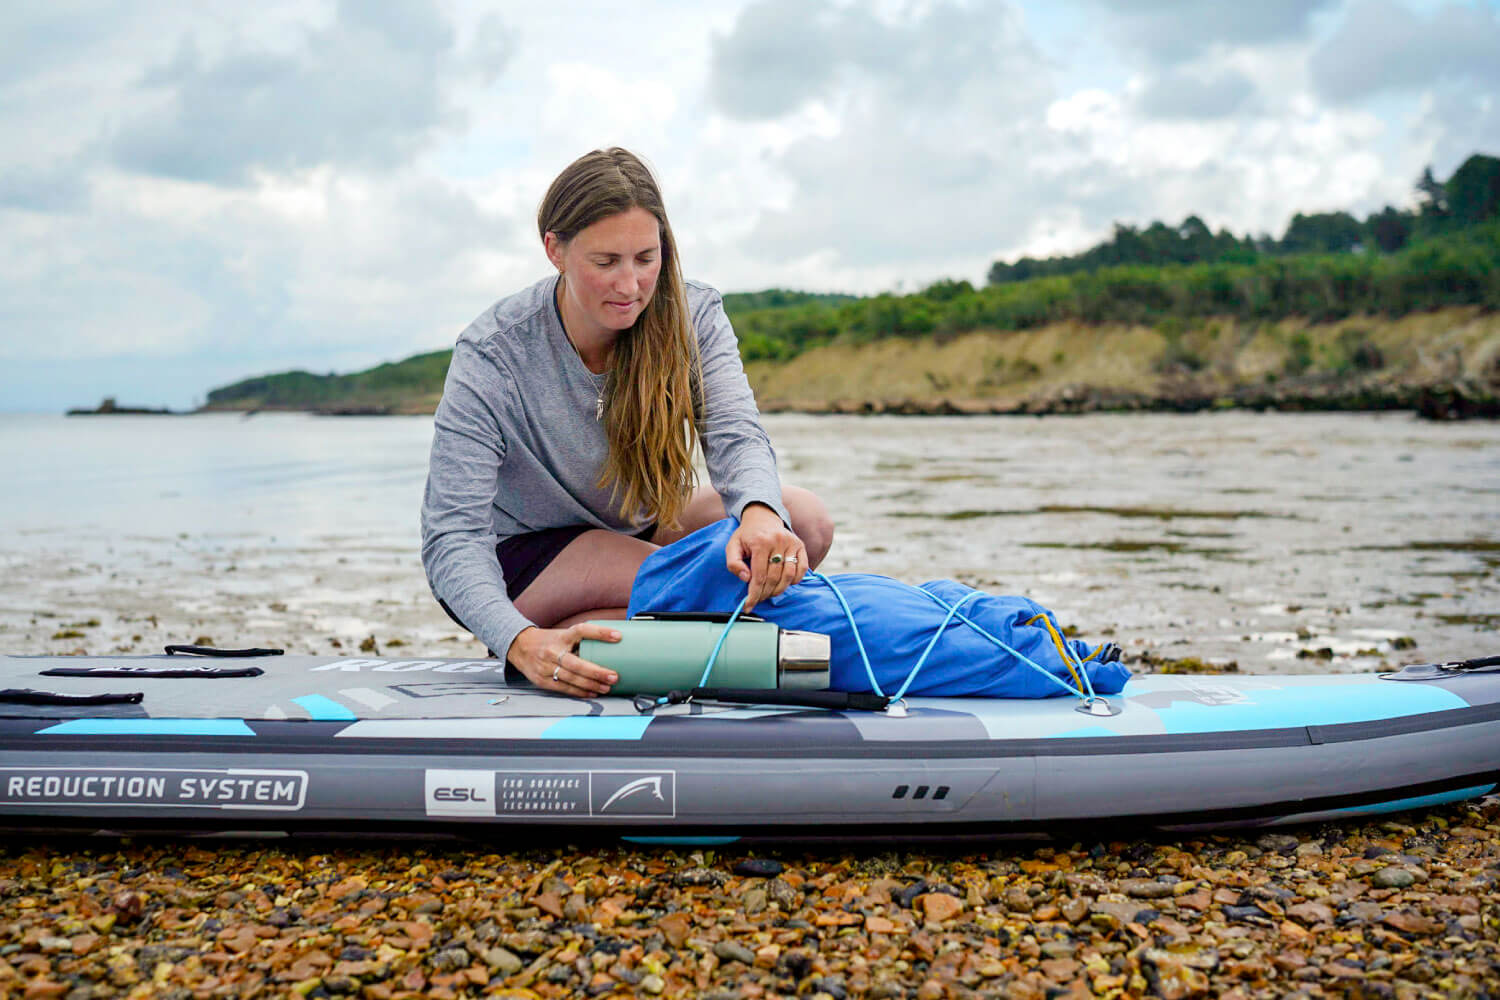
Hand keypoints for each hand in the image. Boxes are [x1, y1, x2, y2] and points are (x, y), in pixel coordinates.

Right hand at [506, 623, 620, 697]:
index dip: (600, 632)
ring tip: (606, 687)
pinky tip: (592, 693)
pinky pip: (564, 688)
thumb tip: (609, 646)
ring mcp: (546, 667)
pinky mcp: (542, 680)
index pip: (582, 630)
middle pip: (577, 663)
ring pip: (572, 679)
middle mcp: (553, 651)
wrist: (519, 646)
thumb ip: (580, 641)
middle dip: (597, 672)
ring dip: (591, 685)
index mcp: (561, 636)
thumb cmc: (547, 641)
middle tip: (613, 676)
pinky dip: (580, 692)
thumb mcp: (562, 634)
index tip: (617, 636)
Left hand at [726, 502, 807, 610]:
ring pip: (789, 575)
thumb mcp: (732, 546)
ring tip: (769, 593)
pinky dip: (794, 580)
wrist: (763, 518)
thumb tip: (746, 578)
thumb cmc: (747, 535)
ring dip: (779, 590)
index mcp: (760, 542)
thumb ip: (733, 563)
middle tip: (758, 599)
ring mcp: (791, 543)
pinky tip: (784, 583)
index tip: (749, 606)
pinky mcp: (800, 545)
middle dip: (765, 593)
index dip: (754, 594)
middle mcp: (778, 541)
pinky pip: (802, 568)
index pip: (759, 575)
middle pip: (774, 578)